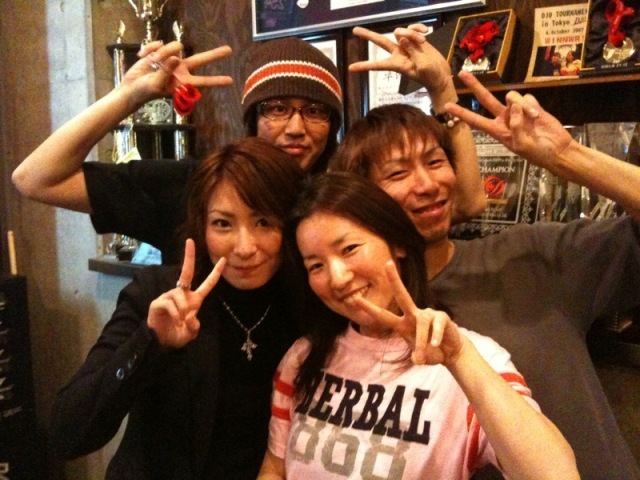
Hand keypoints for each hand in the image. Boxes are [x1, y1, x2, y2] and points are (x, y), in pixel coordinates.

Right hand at [122, 41, 233, 104]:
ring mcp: (171, 59)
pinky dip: (150, 48)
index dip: (216, 81)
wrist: (131, 87)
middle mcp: (180, 70)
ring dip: (161, 53)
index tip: (230, 81)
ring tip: (151, 62)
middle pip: (200, 60)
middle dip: (214, 54)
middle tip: (229, 50)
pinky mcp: (160, 51)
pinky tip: (143, 56)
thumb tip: (176, 57)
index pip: (203, 81)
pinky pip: (160, 43)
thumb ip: (167, 71)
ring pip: (174, 47)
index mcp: (182, 82)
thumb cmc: (145, 92)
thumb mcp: (156, 85)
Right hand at [147, 239, 225, 348]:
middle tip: (190, 241)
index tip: (224, 260)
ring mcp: (169, 296)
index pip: (207, 284)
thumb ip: (194, 326)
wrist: (161, 343)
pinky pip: (170, 303)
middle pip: (186, 272)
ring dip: (182, 310)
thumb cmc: (177, 335)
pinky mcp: (158, 302)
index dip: (215, 272)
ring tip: (179, 321)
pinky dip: (175, 314)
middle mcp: (182, 294)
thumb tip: (191, 317)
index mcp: (194, 299)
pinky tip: (173, 320)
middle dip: (188, 256)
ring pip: (179, 296)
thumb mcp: (190, 333)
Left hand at [350, 24, 452, 96]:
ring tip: (424, 41)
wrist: (440, 75)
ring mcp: (406, 46)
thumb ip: (412, 51)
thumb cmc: (431, 76)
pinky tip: (426, 32)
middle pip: (380, 42)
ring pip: (401, 32)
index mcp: (397, 64)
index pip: (377, 65)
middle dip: (368, 35)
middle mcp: (398, 54)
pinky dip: (418, 28)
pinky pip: (412, 28)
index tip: (350, 68)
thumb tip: (402, 36)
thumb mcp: (422, 65)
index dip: (364, 66)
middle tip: (354, 30)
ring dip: (413, 33)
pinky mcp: (415, 40)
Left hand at [353, 261, 462, 364]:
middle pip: (402, 295)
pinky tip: (435, 344)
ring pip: (421, 324)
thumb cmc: (431, 351)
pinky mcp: (441, 317)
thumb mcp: (420, 355)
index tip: (354, 300)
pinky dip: (435, 336)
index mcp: (402, 324)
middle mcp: (413, 315)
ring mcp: (428, 314)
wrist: (451, 352)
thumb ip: (417, 355)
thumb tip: (417, 358)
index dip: (369, 308)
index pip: (383, 316)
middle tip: (387, 264)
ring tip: (421, 359)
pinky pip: (436, 325)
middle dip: (395, 280)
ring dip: (421, 342)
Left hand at [444, 71, 572, 169]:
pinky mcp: (530, 105)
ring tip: (533, 120)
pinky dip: (533, 105)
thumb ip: (515, 126)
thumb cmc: (537, 152)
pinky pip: (526, 97)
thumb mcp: (522, 145)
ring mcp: (517, 111)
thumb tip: (513, 107)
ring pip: (511, 96)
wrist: (557, 149)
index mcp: (497, 131)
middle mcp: (503, 118)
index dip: (461, 113)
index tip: (447, 106)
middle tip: (461, 73)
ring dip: (522, 106)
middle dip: (474, 85)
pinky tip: (539, 117)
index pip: (475, 120)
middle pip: (485, 98)